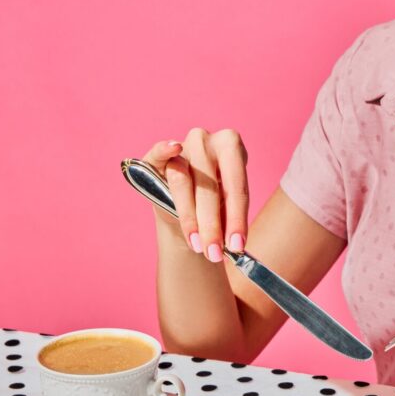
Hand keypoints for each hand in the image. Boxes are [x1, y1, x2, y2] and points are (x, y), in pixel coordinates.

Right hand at [142, 128, 249, 262]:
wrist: (189, 205)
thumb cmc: (214, 204)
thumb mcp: (225, 209)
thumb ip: (227, 219)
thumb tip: (233, 245)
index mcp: (232, 147)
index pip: (236, 187)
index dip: (237, 219)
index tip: (237, 246)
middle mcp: (207, 142)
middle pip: (209, 186)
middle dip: (212, 225)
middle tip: (214, 253)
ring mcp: (182, 145)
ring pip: (183, 182)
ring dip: (189, 217)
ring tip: (196, 245)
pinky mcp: (156, 154)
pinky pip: (158, 152)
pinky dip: (164, 149)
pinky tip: (173, 148)